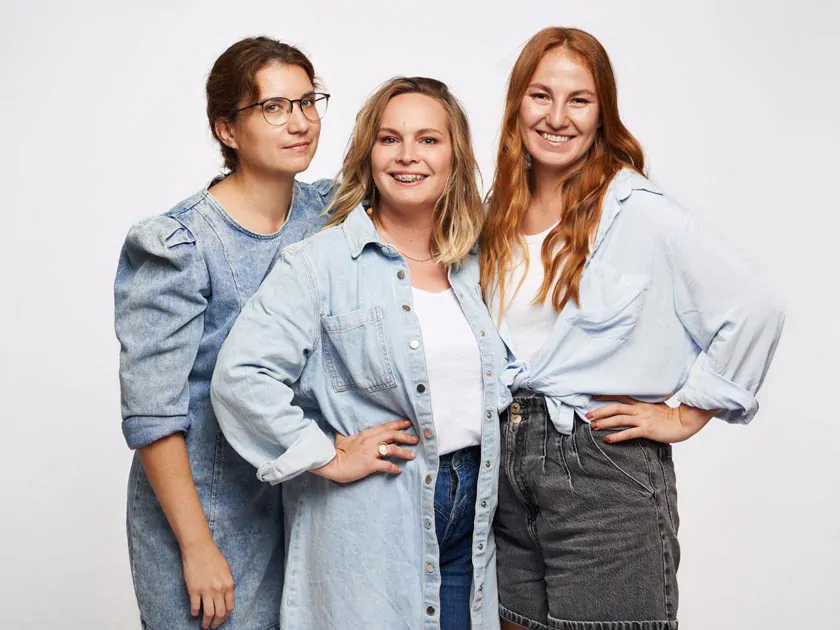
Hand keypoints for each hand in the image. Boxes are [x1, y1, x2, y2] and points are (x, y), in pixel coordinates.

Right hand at [181, 538, 234, 628]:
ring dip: (206, 622)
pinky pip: (195, 607)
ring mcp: (206, 590)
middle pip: (220, 613)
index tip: (221, 620)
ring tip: (204, 625)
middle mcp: (218, 589)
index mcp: (228, 584)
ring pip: (208, 613)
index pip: (229, 607)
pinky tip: (194, 613)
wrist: (199, 548)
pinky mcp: (193, 590)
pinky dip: (195, 613)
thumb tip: (225, 598)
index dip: (225, 617)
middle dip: (216, 623)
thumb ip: (227, 584)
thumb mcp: (226, 570)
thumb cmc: (213, 557)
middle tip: (212, 626)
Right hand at [312, 419, 417, 482]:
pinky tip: (398, 470)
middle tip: (416, 439)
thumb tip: (341, 431)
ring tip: (412, 455)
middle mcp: (370, 441)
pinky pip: (386, 465)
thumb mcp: (343, 438)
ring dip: (404, 452)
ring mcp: (370, 453)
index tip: (408, 423)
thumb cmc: (337, 452)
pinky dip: (394, 468)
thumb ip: (347, 434)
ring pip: (392, 449)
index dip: (398, 424)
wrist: (331, 464)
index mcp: (366, 434)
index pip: (386, 426)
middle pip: (392, 435)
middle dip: (406, 436)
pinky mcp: (370, 465)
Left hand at [587, 395, 718, 443]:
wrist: (685, 422)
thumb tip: (633, 409)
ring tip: (592, 426)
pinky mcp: (647, 430)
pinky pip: (629, 433)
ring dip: (604, 423)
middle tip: (587, 415)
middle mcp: (640, 410)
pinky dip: (616, 436)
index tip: (593, 396)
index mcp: (641, 403)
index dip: (605, 396)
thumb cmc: (671, 416)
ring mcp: (643, 419)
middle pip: (615, 407)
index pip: (620, 396)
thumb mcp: (656, 407)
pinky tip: (607, 439)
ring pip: (619, 419)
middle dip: (599, 411)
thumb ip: (644, 407)